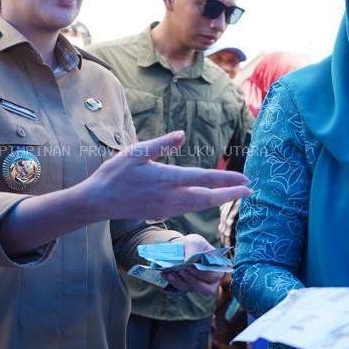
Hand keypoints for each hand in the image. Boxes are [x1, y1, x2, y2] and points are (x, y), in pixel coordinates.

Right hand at [83, 131, 249, 221]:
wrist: (98, 202)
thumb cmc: (114, 174)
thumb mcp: (136, 152)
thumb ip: (161, 144)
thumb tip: (182, 134)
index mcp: (167, 178)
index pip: (204, 179)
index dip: (227, 180)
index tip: (245, 179)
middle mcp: (170, 197)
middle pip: (208, 198)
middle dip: (231, 194)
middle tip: (250, 190)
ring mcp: (167, 208)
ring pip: (200, 205)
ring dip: (220, 200)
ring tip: (236, 195)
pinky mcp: (162, 213)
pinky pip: (189, 209)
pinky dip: (204, 204)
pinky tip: (209, 200)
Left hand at [162, 234, 225, 296]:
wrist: (181, 247)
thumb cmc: (192, 244)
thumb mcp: (194, 241)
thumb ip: (193, 250)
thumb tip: (188, 262)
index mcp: (217, 267)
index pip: (214, 276)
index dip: (202, 274)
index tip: (190, 267)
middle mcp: (212, 279)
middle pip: (207, 290)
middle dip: (193, 281)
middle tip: (182, 272)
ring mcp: (200, 284)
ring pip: (192, 289)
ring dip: (181, 282)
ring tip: (170, 272)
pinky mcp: (189, 286)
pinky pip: (182, 288)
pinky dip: (174, 282)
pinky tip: (167, 274)